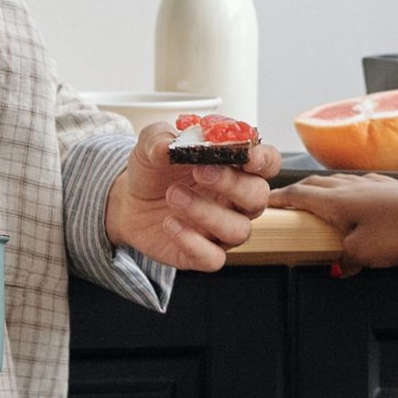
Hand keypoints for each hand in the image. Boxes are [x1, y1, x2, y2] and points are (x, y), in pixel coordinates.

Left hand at [104, 123, 282, 271]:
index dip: (264, 159)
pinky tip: (171, 224)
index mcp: (236, 168)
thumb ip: (159, 138)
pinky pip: (213, 258)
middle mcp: (237, 201)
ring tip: (173, 196)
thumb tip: (164, 146)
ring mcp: (222, 230)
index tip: (247, 155)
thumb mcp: (151, 145)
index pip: (268, 163)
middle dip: (232, 183)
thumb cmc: (154, 170)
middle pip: (258, 197)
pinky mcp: (203, 254)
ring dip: (207, 212)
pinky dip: (193, 243)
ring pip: (238, 230)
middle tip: (200, 171)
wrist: (129, 202)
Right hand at [285, 172, 397, 269]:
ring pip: (335, 182)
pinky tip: (353, 203)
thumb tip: (339, 266)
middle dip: (296, 192)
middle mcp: (349, 186)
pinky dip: (345, 193)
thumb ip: (344, 260)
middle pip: (313, 184)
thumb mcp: (363, 254)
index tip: (265, 201)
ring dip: (320, 191)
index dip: (279, 199)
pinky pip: (357, 186)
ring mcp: (369, 184)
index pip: (298, 194)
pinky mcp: (387, 187)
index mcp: (336, 200)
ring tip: (315, 203)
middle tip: (285, 202)